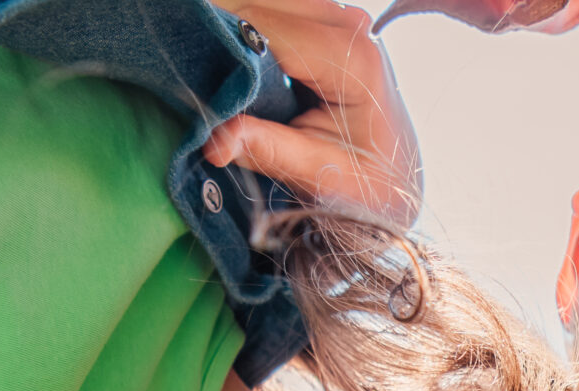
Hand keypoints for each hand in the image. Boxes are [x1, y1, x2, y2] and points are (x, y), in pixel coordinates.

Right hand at [203, 0, 421, 223]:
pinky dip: (248, 28)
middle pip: (260, 2)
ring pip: (265, 0)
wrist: (396, 179)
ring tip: (207, 65)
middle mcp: (350, 26)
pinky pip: (274, 9)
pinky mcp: (328, 21)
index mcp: (352, 59)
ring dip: (233, 26)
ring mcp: (341, 18)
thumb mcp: (321, 177)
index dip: (217, 39)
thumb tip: (215, 140)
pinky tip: (231, 58)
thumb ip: (269, 151)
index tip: (182, 66)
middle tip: (186, 66)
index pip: (263, 25)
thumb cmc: (366, 184)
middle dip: (220, 31)